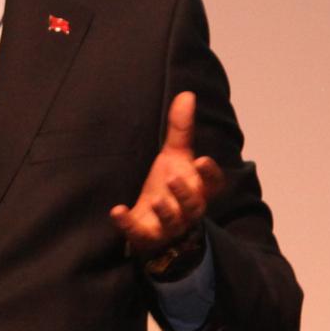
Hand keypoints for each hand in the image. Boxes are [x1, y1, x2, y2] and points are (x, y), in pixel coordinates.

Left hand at [111, 91, 224, 266]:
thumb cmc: (169, 184)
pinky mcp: (147, 236)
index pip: (213, 184)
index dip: (210, 174)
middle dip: (185, 193)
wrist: (153, 220)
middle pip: (193, 205)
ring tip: (156, 199)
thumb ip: (181, 129)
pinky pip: (140, 234)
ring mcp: (168, 225)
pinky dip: (128, 224)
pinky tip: (117, 211)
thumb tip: (187, 94)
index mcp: (198, 188)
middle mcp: (188, 209)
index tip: (202, 160)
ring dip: (165, 211)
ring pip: (172, 222)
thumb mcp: (175, 155)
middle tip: (174, 179)